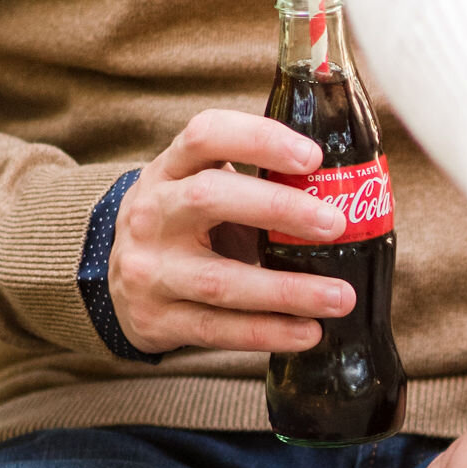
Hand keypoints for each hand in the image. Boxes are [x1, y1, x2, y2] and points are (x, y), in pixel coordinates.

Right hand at [108, 110, 355, 355]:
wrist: (117, 282)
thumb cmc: (183, 227)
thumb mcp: (199, 188)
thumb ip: (255, 181)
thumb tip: (350, 184)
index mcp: (169, 169)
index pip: (205, 135)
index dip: (259, 139)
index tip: (312, 156)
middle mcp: (152, 213)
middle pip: (211, 198)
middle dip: (279, 208)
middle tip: (336, 224)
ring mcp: (150, 270)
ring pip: (221, 280)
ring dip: (288, 290)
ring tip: (341, 297)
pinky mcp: (157, 320)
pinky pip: (219, 330)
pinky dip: (269, 332)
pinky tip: (309, 332)